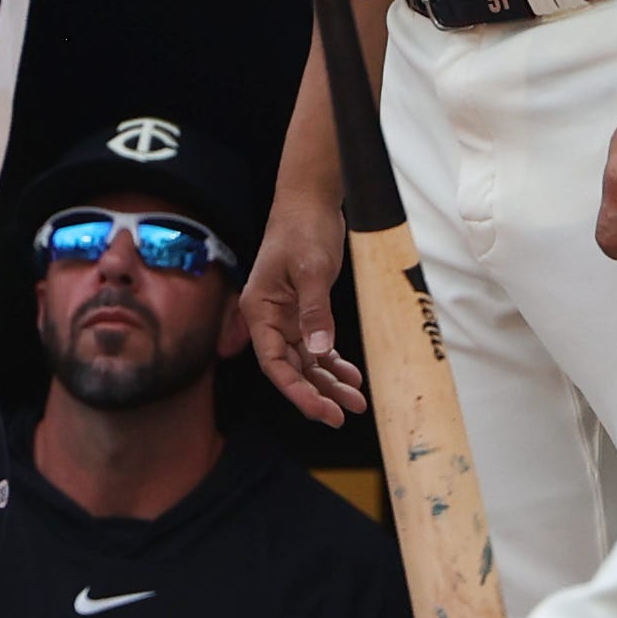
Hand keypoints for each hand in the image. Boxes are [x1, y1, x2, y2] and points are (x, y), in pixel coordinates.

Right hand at [245, 169, 368, 424]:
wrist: (309, 201)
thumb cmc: (303, 229)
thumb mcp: (312, 271)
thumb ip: (315, 313)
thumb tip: (320, 352)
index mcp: (260, 310)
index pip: (275, 363)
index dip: (297, 391)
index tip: (322, 411)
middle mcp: (270, 318)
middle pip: (291, 367)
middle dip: (316, 394)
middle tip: (342, 416)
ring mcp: (287, 315)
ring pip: (307, 360)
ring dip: (329, 381)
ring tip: (356, 401)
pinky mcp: (304, 309)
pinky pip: (317, 345)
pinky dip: (333, 361)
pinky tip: (352, 376)